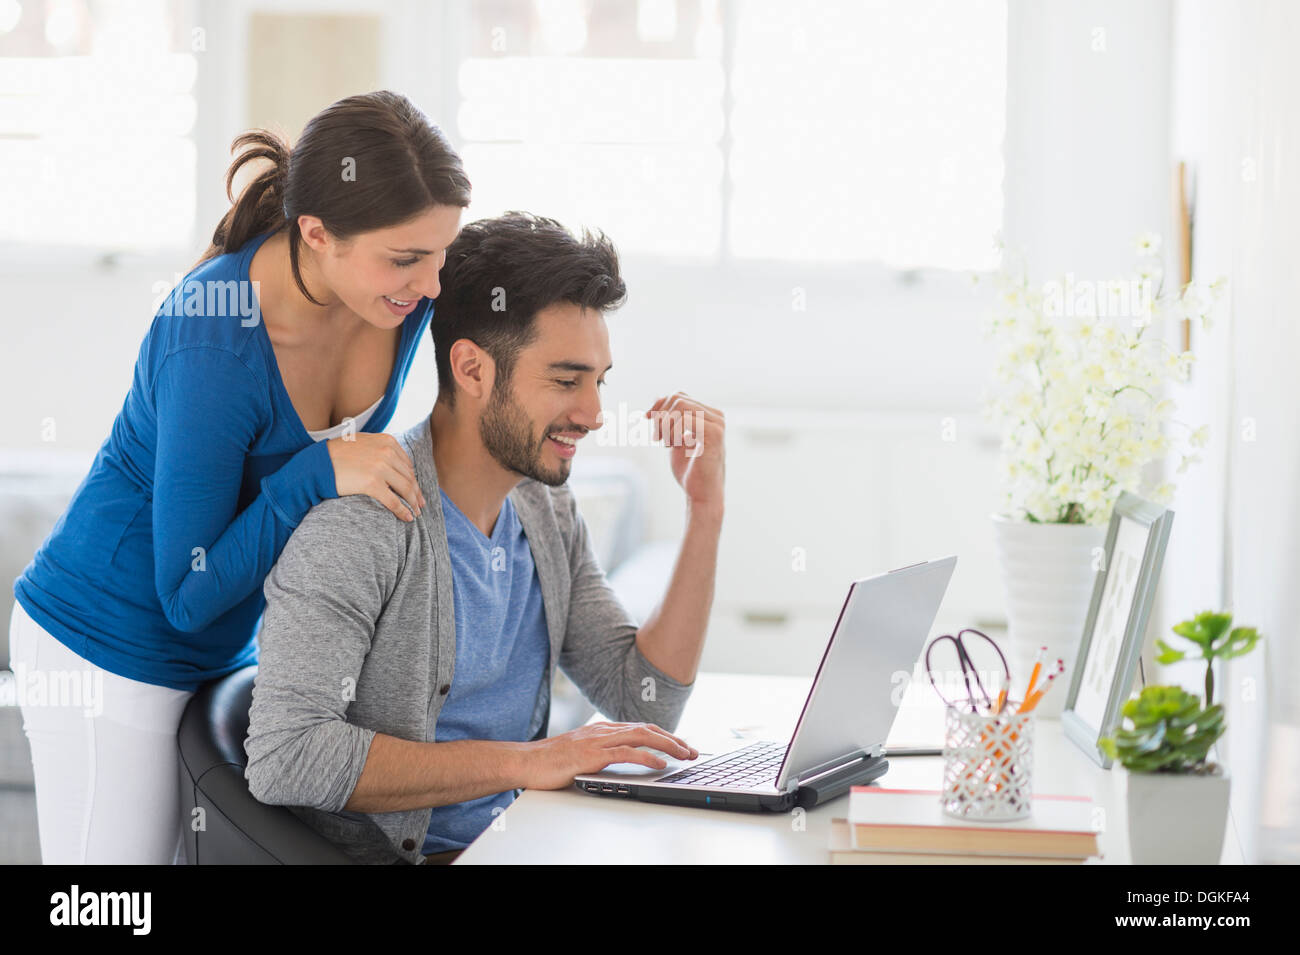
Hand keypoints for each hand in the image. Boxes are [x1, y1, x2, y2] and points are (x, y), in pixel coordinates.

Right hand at [326, 432, 427, 521]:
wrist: (317, 464)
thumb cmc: (336, 455)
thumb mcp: (362, 442)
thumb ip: (380, 448)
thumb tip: (394, 460)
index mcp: (387, 441)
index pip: (407, 464)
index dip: (413, 479)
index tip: (416, 490)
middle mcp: (387, 452)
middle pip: (409, 477)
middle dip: (416, 493)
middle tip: (420, 505)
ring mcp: (380, 467)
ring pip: (405, 489)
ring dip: (413, 503)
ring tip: (416, 513)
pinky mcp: (372, 484)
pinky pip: (394, 501)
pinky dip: (403, 511)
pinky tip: (408, 518)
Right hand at [521, 721, 698, 789]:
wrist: (525, 762)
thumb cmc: (550, 761)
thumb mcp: (582, 753)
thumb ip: (601, 752)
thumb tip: (622, 758)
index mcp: (602, 729)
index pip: (641, 728)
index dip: (664, 735)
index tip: (681, 745)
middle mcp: (603, 730)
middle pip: (647, 729)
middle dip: (673, 739)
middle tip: (692, 751)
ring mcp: (598, 741)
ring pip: (641, 737)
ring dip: (667, 745)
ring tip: (685, 755)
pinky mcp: (592, 755)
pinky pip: (626, 753)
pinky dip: (647, 757)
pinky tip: (660, 763)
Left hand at [646, 392, 724, 512]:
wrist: (701, 493)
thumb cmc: (689, 470)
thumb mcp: (674, 438)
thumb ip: (669, 420)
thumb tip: (657, 398)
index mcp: (709, 415)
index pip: (679, 396)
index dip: (660, 405)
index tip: (648, 419)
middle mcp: (716, 416)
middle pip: (678, 398)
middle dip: (661, 417)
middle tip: (657, 438)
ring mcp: (717, 424)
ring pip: (680, 406)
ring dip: (665, 425)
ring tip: (666, 443)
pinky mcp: (714, 434)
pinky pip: (685, 419)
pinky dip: (673, 431)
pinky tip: (674, 446)